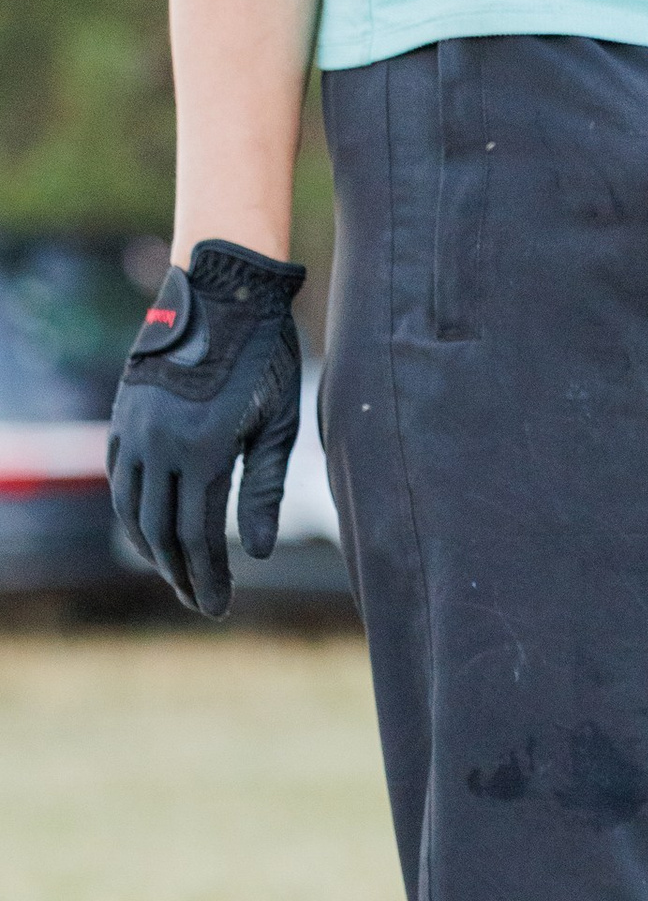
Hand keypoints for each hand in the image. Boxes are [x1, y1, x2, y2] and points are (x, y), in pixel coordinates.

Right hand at [106, 240, 306, 618]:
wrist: (224, 294)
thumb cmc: (265, 357)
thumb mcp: (277, 423)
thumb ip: (264, 490)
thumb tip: (257, 553)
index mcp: (203, 450)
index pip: (198, 535)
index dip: (208, 576)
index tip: (218, 606)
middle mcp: (160, 443)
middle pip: (162, 530)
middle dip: (181, 572)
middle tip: (200, 602)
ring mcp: (135, 427)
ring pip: (131, 507)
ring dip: (151, 547)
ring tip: (175, 573)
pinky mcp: (125, 413)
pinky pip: (119, 475)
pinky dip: (131, 509)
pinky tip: (149, 527)